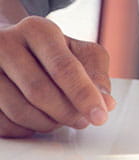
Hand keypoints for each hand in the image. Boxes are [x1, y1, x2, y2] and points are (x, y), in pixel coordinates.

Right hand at [0, 16, 113, 136]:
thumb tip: (106, 103)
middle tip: (83, 122)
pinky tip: (38, 122)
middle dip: (66, 113)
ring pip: (18, 110)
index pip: (63, 67)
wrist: (9, 46)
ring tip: (61, 120)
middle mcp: (5, 44)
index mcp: (37, 30)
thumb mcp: (80, 52)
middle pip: (39, 91)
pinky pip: (2, 122)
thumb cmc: (51, 52)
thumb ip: (96, 74)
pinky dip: (25, 129)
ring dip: (46, 123)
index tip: (100, 116)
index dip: (83, 95)